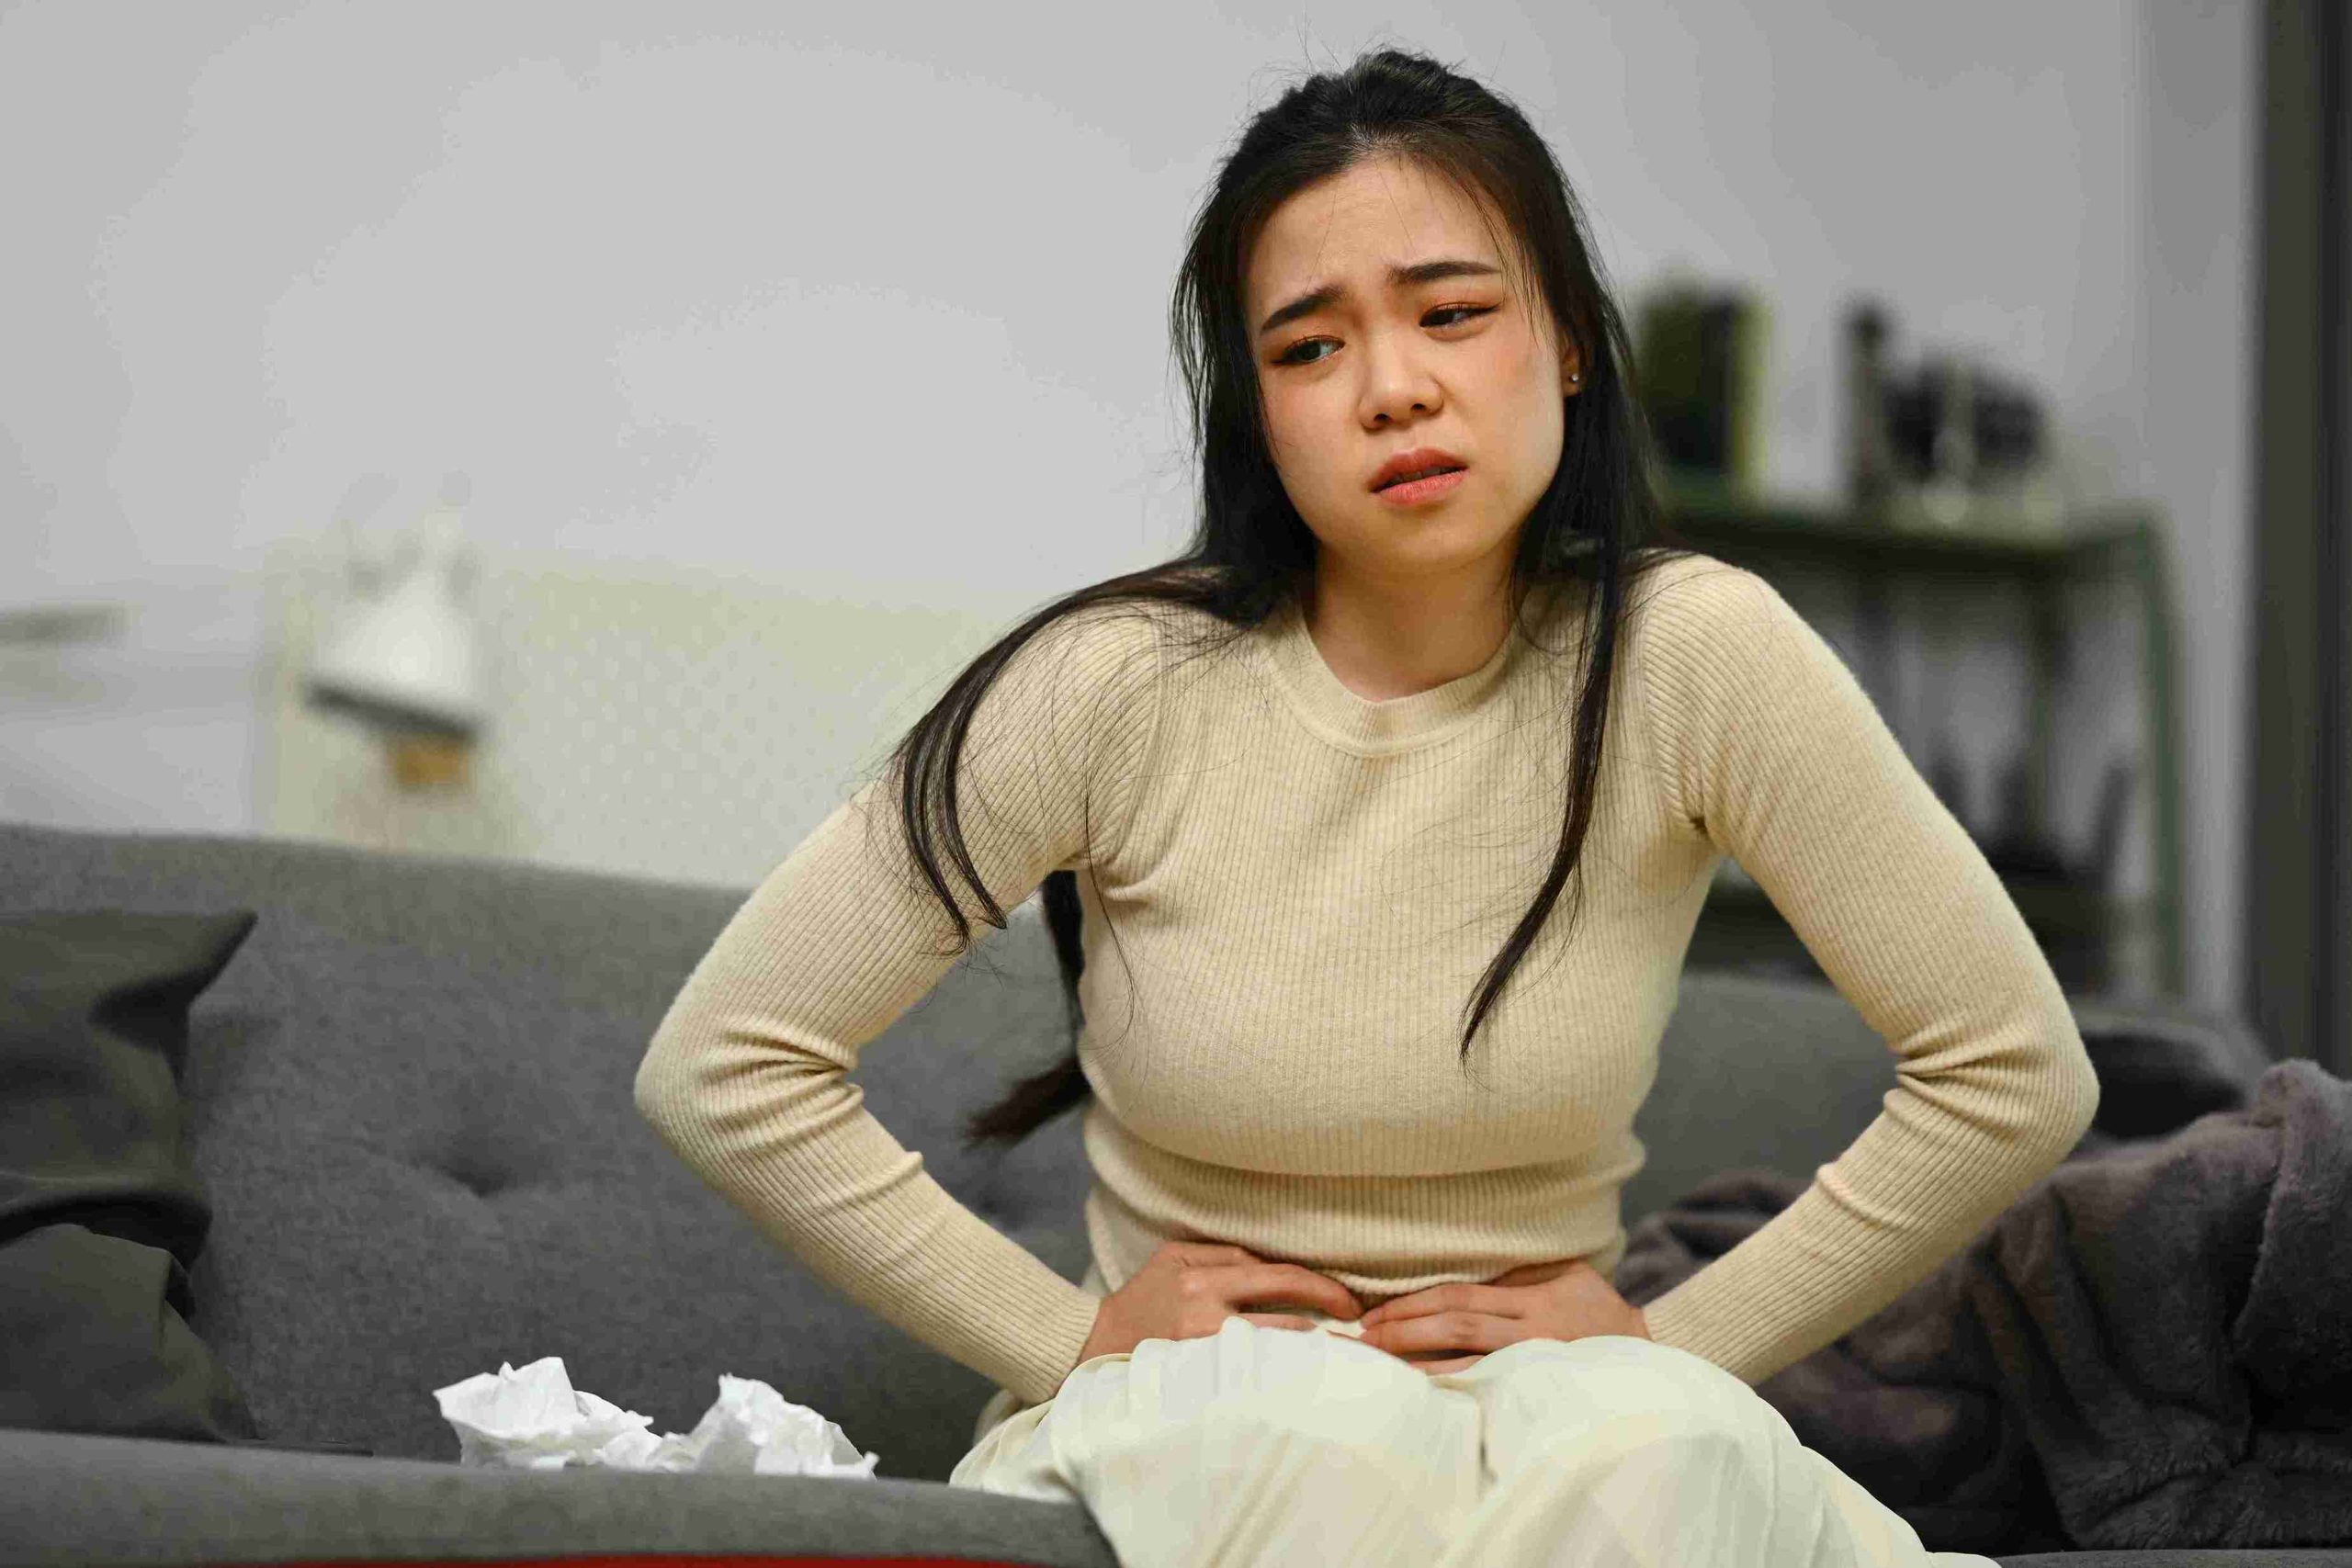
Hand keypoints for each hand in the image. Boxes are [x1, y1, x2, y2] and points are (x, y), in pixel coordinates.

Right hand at [1075, 1240, 1366, 1367]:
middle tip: (1365, 1338)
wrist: (1095, 1344)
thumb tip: (1275, 1263)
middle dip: (1332, 1330)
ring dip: (1316, 1361)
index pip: (1279, 1278)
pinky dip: (1284, 1380)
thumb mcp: (1176, 1256)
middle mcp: (1205, 1315)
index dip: (1323, 1289)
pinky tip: (1308, 1385)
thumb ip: (1226, 1254)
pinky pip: (1253, 1381)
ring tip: (1350, 1365)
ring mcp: (1202, 1354)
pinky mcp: (1198, 1382)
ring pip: (1275, 1357)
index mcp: (1203, 1278)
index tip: (1351, 1303)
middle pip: (1286, 1323)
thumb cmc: (1143, 1296)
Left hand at [1355, 1258, 1650, 1374]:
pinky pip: (1487, 1394)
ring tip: (1375, 1370)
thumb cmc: (1599, 1310)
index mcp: (1532, 1300)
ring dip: (1416, 1368)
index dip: (1413, 1304)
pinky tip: (1419, 1400)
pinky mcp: (1538, 1391)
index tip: (1372, 1313)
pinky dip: (1451, 1396)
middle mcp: (1531, 1333)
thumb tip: (1461, 1266)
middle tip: (1358, 1340)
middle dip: (1402, 1333)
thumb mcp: (1566, 1274)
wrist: (1650, 1358)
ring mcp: (1535, 1366)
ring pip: (1466, 1367)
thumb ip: (1518, 1272)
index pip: (1460, 1297)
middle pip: (1455, 1328)